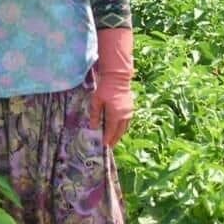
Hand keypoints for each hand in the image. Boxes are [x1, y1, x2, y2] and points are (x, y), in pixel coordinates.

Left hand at [89, 28, 134, 147]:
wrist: (118, 78)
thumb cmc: (105, 89)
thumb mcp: (96, 101)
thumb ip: (94, 115)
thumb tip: (93, 127)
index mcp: (115, 115)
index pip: (111, 130)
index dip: (108, 138)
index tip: (104, 145)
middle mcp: (124, 115)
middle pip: (119, 131)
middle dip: (114, 139)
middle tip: (110, 146)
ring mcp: (129, 112)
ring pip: (125, 127)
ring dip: (119, 134)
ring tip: (113, 139)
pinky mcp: (130, 108)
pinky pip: (127, 122)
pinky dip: (122, 127)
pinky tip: (118, 128)